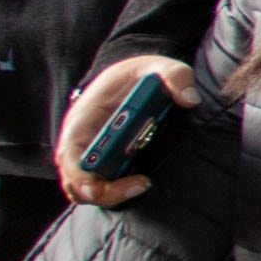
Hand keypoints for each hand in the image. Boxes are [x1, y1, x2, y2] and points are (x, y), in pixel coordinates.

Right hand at [53, 56, 197, 206]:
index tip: (125, 178)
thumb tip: (189, 99)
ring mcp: (87, 155)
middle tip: (143, 184)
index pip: (71, 160)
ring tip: (144, 183)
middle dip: (106, 192)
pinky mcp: (102, 162)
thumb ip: (175, 77)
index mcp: (82, 121)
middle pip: (77, 184)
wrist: (132, 76)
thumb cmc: (138, 74)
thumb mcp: (159, 66)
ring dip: (111, 194)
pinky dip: (115, 191)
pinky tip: (142, 181)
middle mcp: (78, 142)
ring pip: (84, 191)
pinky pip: (99, 186)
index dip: (89, 178)